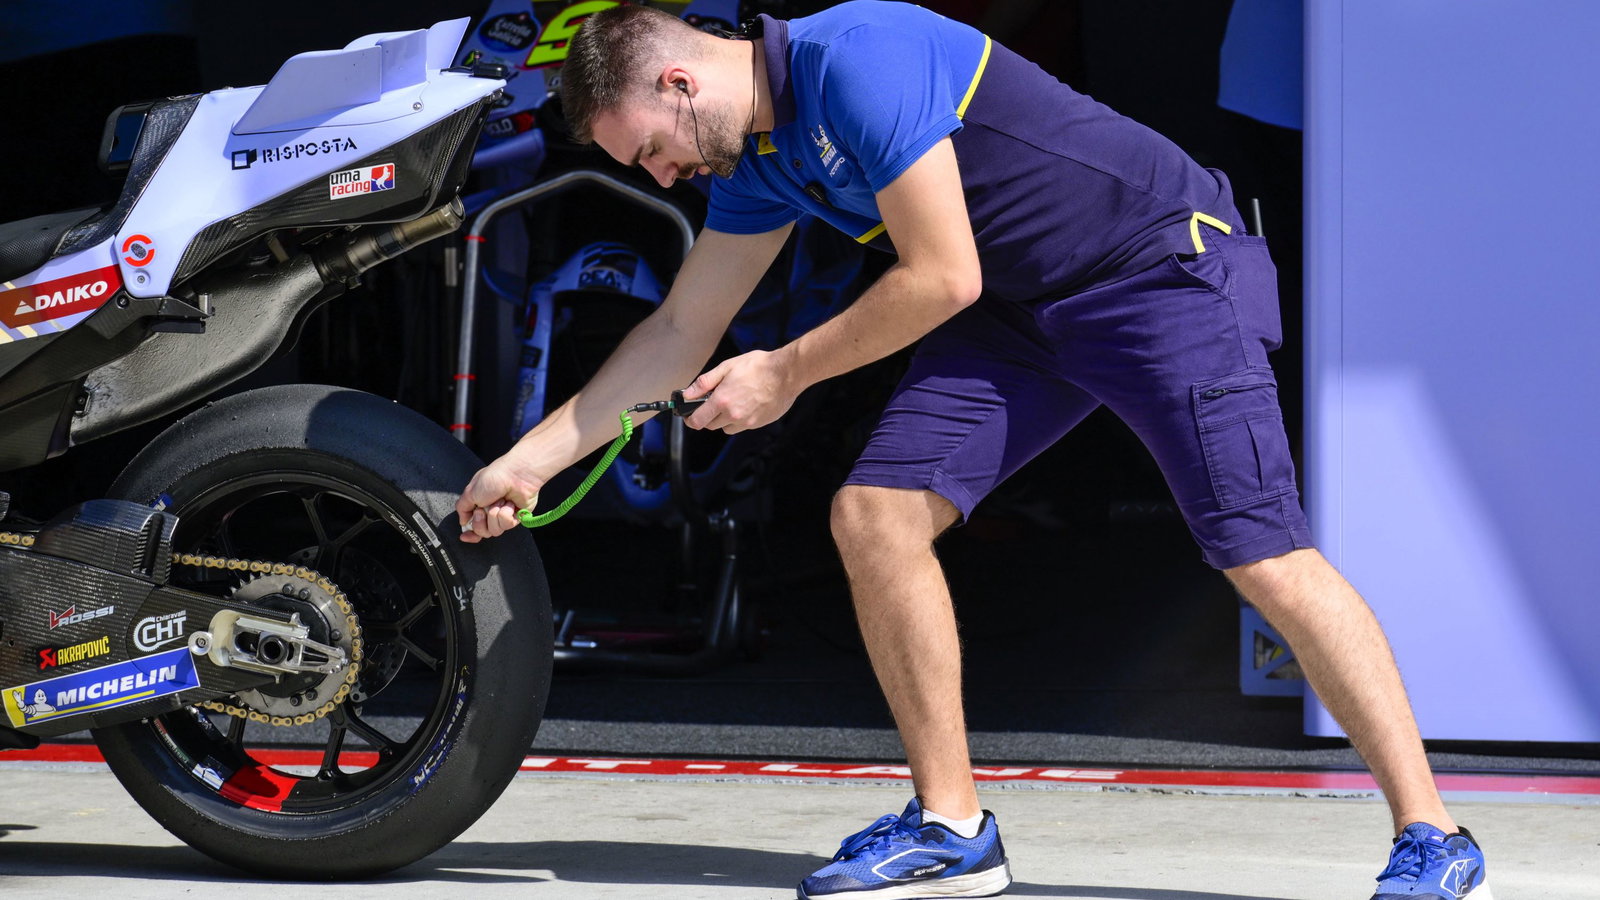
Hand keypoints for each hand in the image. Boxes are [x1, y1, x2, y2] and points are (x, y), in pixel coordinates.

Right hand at [455, 454, 545, 542]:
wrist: (517, 475)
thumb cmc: (495, 477)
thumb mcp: (470, 492)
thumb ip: (462, 508)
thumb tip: (462, 520)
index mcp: (479, 504)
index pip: (473, 525)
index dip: (470, 533)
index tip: (464, 536)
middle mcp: (491, 510)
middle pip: (483, 531)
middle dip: (480, 521)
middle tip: (483, 509)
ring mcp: (504, 514)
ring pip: (495, 530)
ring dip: (494, 515)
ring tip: (499, 502)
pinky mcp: (517, 517)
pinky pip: (507, 525)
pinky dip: (506, 514)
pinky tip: (509, 504)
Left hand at [681, 349, 798, 433]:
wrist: (786, 373)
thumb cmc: (759, 367)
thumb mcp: (727, 367)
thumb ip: (705, 382)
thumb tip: (688, 393)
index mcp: (722, 401)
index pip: (698, 421)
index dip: (690, 419)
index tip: (689, 416)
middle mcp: (733, 415)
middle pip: (711, 425)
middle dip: (708, 416)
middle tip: (712, 403)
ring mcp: (747, 422)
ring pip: (727, 428)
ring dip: (724, 419)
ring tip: (732, 402)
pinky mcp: (759, 424)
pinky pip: (743, 426)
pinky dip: (740, 419)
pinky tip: (746, 404)